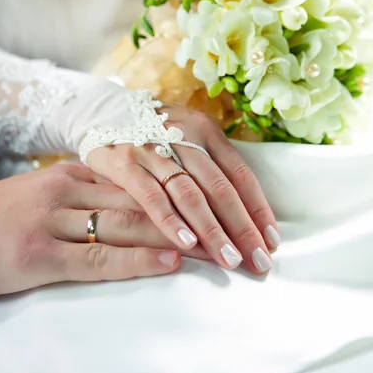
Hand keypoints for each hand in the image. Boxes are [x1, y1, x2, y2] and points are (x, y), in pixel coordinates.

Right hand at [0, 164, 207, 295]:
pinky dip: (138, 257)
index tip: (225, 208)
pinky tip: (170, 259)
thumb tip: (140, 204)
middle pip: (147, 201)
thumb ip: (94, 194)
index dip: (188, 196)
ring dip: (181, 237)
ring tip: (222, 249)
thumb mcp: (54, 193)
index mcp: (79, 173)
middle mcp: (72, 189)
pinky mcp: (40, 254)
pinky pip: (99, 255)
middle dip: (197, 216)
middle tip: (237, 231)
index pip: (146, 183)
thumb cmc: (7, 216)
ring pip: (130, 223)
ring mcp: (55, 219)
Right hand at [87, 106, 279, 274]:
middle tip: (259, 261)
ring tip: (229, 260)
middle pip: (220, 188)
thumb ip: (209, 167)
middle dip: (243, 228)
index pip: (241, 174)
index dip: (258, 209)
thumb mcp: (186, 138)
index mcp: (205, 131)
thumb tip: (244, 213)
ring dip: (212, 230)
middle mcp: (184, 137)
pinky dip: (170, 220)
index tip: (272, 240)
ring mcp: (154, 148)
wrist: (101, 110)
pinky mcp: (125, 162)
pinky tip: (186, 244)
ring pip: (190, 194)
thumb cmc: (153, 134)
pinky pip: (151, 196)